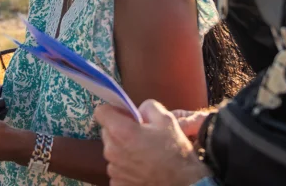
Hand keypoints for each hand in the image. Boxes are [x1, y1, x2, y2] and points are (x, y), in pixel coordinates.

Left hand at [95, 100, 211, 185]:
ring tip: (143, 153)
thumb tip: (138, 110)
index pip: (101, 112)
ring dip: (122, 148)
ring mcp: (114, 170)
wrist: (184, 185)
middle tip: (139, 134)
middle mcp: (112, 151)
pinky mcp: (117, 184)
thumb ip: (147, 106)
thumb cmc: (175, 152)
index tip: (126, 115)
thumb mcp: (166, 119)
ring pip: (112, 150)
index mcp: (121, 132)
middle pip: (106, 131)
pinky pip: (117, 167)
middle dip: (119, 129)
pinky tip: (142, 167)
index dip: (113, 110)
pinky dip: (125, 165)